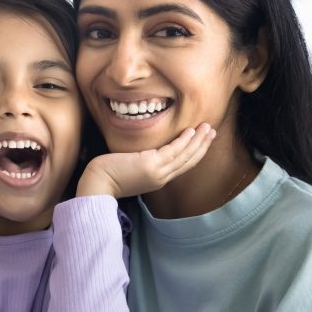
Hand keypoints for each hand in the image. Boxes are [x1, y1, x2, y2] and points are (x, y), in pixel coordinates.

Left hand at [76, 123, 215, 198]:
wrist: (98, 183)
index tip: (203, 141)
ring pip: (185, 156)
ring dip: (198, 141)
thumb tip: (147, 152)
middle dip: (202, 146)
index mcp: (158, 179)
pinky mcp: (151, 165)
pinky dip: (184, 142)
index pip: (182, 165)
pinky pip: (173, 152)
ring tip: (207, 128)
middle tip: (213, 131)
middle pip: (189, 161)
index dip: (196, 153)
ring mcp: (158, 172)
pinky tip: (191, 132)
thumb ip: (144, 163)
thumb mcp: (133, 169)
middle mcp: (162, 177)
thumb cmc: (109, 175)